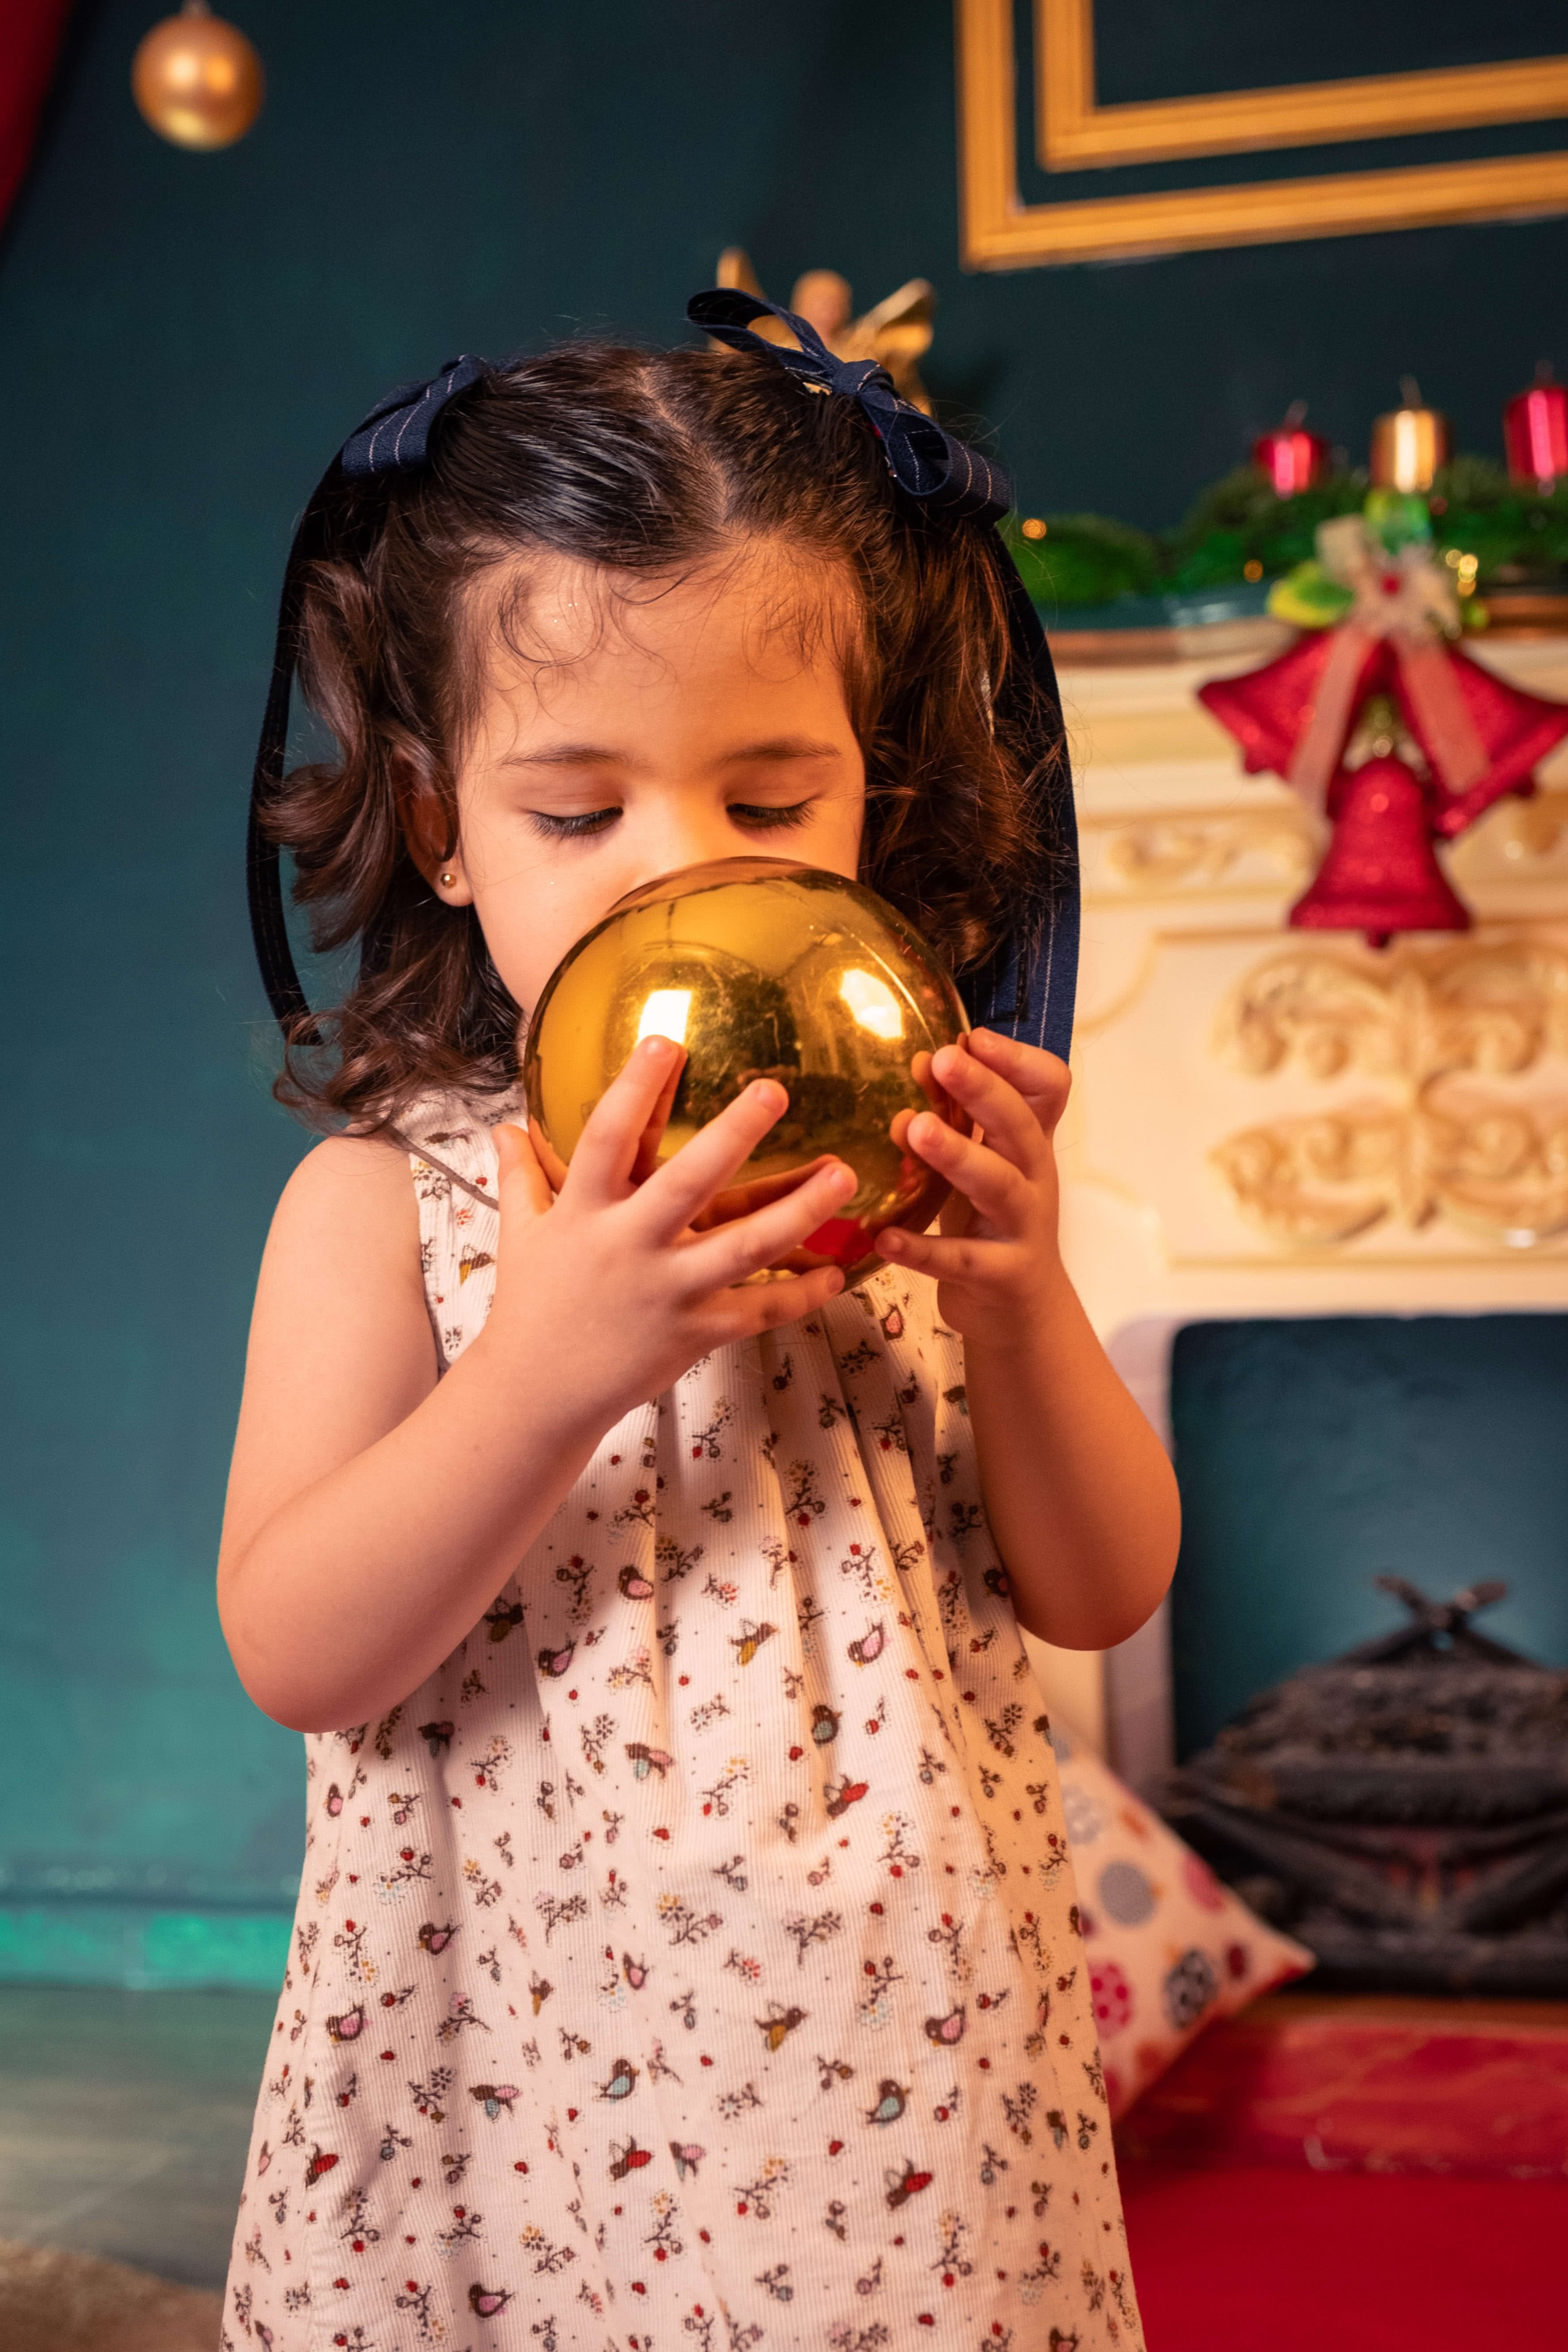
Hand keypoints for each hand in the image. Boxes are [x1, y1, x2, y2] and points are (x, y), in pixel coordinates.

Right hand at [484, 1034, 855, 1421]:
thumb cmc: (531, 1305)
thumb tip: (504, 1124)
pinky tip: (838, 1273)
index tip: (665, 1040)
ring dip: (799, 1211)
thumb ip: (520, 1174)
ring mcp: (666, 1291)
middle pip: (688, 1182)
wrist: (536, 1393)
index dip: (634, 1089)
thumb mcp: (519, 1233)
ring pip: (744, 1246)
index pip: (608, 1137)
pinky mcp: (693, 1333)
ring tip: (844, 1175)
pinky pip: (758, 1311)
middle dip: (734, 1134)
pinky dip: (800, 1295)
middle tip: (775, 1090)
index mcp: (584, 1212)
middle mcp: (628, 1246)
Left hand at [874, 1030, 1069, 1353]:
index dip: (1018, 1059)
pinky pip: (961, 1260)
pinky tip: (883, 1237)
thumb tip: (924, 1059)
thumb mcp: (986, 1163)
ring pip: (998, 1185)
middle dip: (983, 1090)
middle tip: (940, 1060)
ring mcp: (1023, 1227)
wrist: (1022, 1313)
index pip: (1050, 1088)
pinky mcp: (1001, 1275)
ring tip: (913, 1129)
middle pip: (1021, 1126)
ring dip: (957, 1155)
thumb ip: (961, 1119)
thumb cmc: (991, 1223)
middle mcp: (1034, 1177)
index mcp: (1030, 1143)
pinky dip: (922, 1249)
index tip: (971, 1037)